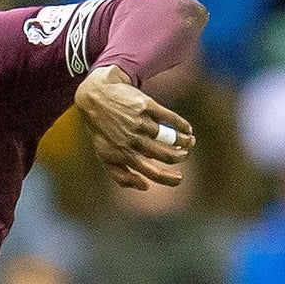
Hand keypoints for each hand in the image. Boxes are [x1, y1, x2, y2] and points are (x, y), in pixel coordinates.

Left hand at [74, 65, 194, 188]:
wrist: (95, 97)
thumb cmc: (103, 131)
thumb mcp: (105, 156)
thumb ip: (121, 176)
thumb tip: (145, 186)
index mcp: (125, 155)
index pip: (153, 173)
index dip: (170, 178)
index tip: (179, 177)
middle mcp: (133, 140)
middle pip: (167, 155)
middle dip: (180, 157)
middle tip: (184, 154)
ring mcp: (140, 122)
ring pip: (170, 136)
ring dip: (184, 141)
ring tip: (189, 141)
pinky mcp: (146, 105)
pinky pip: (170, 117)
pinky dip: (182, 125)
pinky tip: (187, 129)